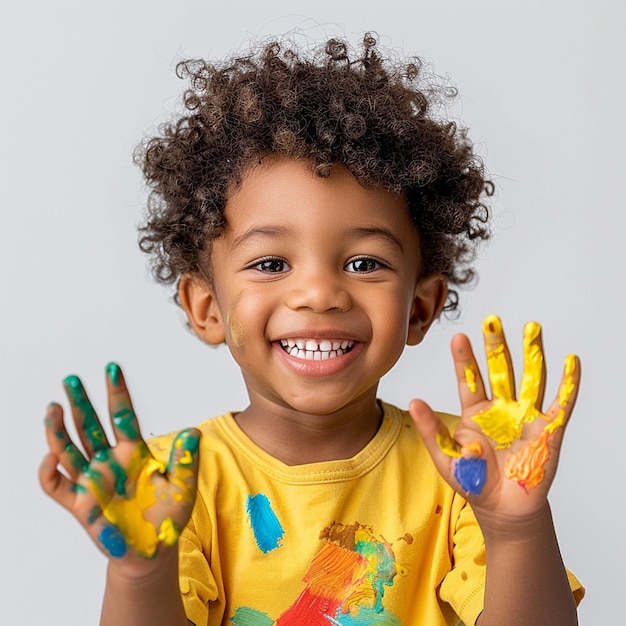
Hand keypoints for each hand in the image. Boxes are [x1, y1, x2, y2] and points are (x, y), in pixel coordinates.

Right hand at [39, 363, 200, 574]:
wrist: (153, 550)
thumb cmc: (168, 515)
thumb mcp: (182, 486)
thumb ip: (186, 459)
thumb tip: (193, 432)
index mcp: (134, 452)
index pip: (122, 415)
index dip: (116, 392)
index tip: (112, 367)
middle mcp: (110, 461)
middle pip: (90, 426)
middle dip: (80, 402)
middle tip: (71, 379)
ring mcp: (93, 481)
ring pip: (69, 449)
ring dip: (58, 430)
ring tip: (52, 408)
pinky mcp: (80, 503)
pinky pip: (57, 485)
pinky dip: (50, 472)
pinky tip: (52, 458)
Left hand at [409, 315, 579, 520]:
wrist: (502, 509)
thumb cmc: (473, 482)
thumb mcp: (446, 456)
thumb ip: (432, 429)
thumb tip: (413, 401)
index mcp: (475, 412)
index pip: (469, 379)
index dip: (464, 359)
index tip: (458, 337)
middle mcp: (501, 408)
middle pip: (500, 370)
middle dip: (496, 346)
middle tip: (492, 321)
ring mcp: (525, 417)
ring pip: (530, 378)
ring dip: (532, 354)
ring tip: (532, 328)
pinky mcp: (548, 431)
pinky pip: (560, 403)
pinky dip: (568, 383)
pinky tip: (571, 361)